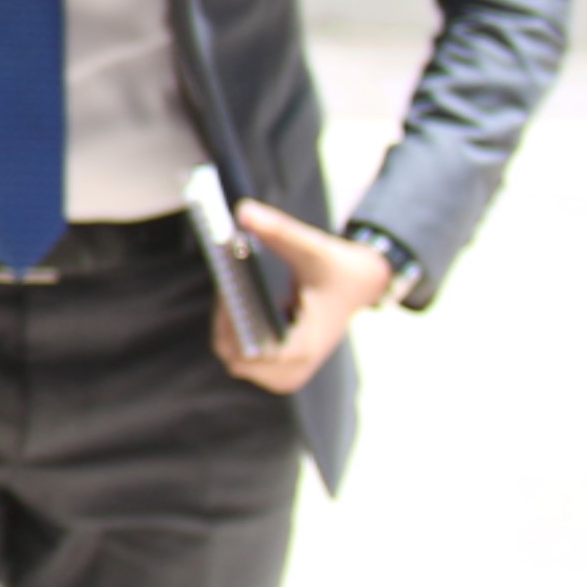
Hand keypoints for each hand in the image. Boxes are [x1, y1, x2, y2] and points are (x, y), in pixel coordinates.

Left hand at [220, 203, 394, 394]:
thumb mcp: (313, 246)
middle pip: (233, 353)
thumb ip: (279, 230)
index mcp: (306, 347)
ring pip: (231, 353)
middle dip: (227, 318)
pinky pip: (237, 352)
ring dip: (227, 322)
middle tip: (231, 284)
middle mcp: (294, 368)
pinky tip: (240, 300)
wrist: (359, 283)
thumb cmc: (336, 268)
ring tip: (237, 289)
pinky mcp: (276, 369)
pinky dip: (232, 328)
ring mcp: (284, 375)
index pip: (252, 353)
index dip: (232, 323)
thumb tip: (242, 211)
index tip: (230, 292)